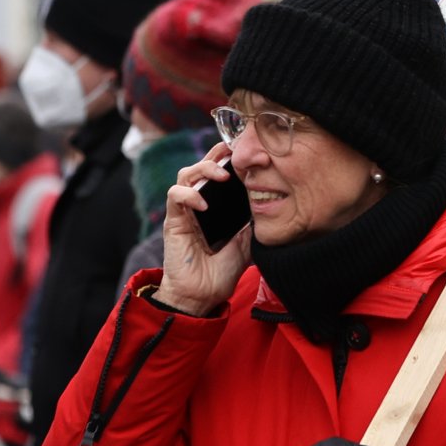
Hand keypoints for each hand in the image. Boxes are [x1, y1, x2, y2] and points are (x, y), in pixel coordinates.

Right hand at [154, 142, 251, 315]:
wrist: (204, 294)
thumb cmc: (223, 268)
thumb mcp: (247, 239)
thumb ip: (253, 219)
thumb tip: (271, 199)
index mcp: (217, 204)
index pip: (220, 171)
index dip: (229, 157)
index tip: (247, 150)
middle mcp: (200, 202)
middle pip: (202, 165)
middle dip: (217, 155)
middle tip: (234, 155)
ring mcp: (185, 210)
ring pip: (186, 174)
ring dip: (204, 169)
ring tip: (222, 176)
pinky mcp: (174, 221)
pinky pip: (174, 196)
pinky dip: (188, 194)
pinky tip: (203, 203)